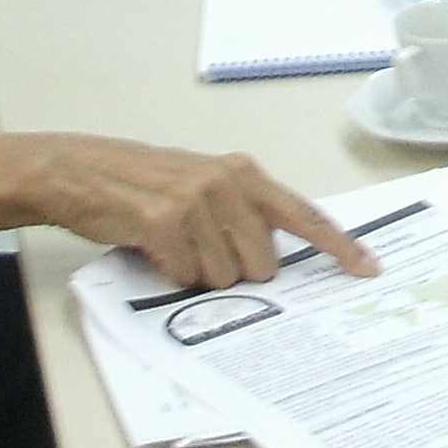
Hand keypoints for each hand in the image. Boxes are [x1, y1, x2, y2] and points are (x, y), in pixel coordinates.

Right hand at [24, 134, 378, 289]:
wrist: (80, 171)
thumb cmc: (142, 183)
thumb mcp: (203, 185)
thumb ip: (243, 212)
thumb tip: (273, 258)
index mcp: (243, 173)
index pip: (303, 214)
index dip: (338, 246)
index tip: (367, 268)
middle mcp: (227, 182)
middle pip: (263, 264)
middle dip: (235, 271)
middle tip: (201, 249)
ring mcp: (196, 201)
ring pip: (223, 276)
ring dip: (196, 272)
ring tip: (172, 243)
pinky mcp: (164, 222)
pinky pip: (185, 276)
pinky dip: (168, 273)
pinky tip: (152, 247)